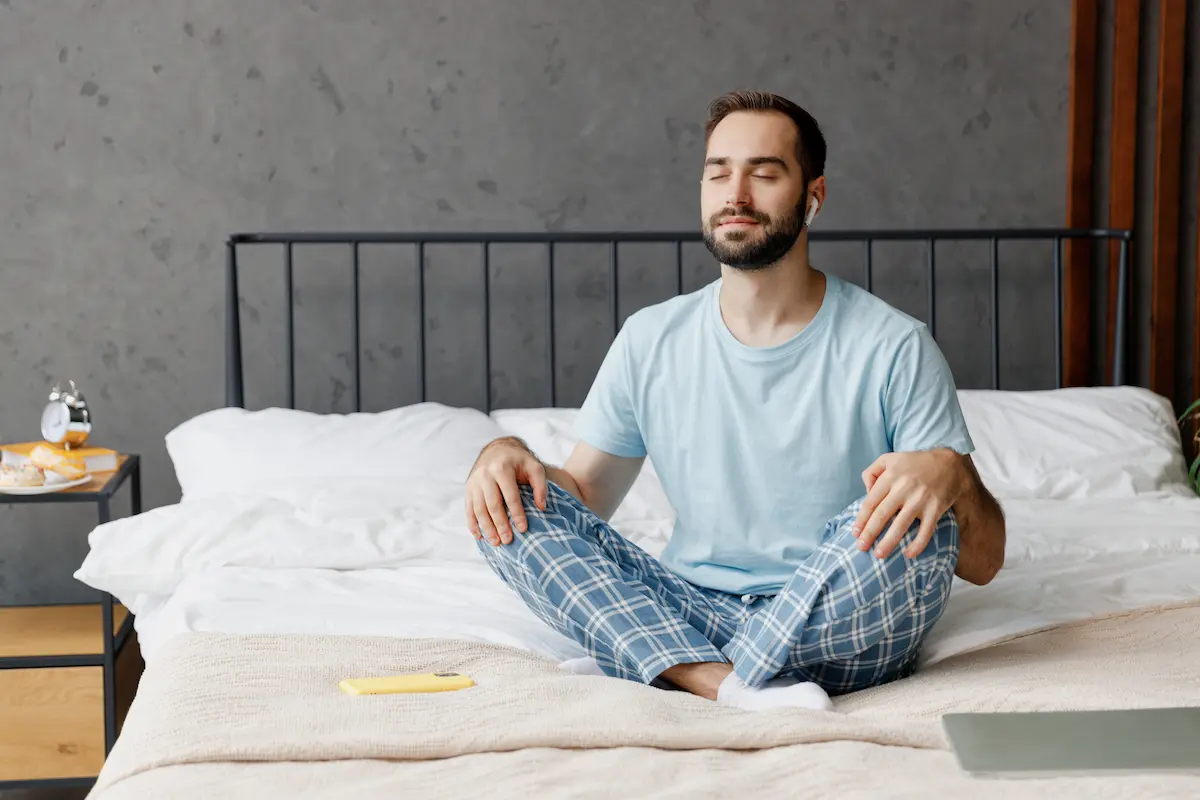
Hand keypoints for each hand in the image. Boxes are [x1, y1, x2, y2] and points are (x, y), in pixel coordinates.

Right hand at [464, 438, 547, 545]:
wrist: (498, 448)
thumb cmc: (519, 460)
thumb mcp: (534, 466)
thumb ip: (540, 486)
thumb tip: (541, 507)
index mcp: (502, 468)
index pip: (510, 496)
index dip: (517, 514)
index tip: (523, 529)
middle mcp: (485, 475)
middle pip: (492, 505)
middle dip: (500, 524)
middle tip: (508, 541)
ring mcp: (474, 482)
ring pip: (478, 509)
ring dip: (486, 528)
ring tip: (495, 542)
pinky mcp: (468, 488)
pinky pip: (468, 508)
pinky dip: (473, 524)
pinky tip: (479, 536)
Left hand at [851, 449, 966, 559]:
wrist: (949, 463)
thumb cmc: (914, 463)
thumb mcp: (888, 459)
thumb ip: (871, 472)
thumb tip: (865, 492)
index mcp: (890, 476)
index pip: (871, 502)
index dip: (861, 519)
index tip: (855, 533)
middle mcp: (904, 488)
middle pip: (882, 515)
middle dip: (869, 533)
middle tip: (861, 547)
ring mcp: (920, 499)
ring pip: (901, 525)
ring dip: (889, 542)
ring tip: (879, 555)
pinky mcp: (936, 508)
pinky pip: (926, 530)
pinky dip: (918, 544)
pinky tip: (909, 554)